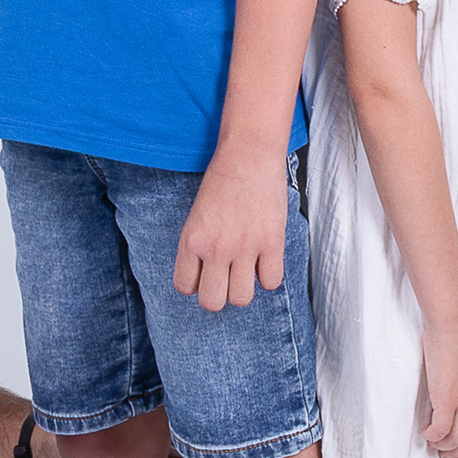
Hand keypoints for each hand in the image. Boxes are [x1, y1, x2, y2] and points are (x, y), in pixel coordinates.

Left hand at [173, 142, 289, 310]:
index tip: (205, 274)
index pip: (185, 287)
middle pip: (212, 302)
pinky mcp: (271, 242)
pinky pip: (271, 282)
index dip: (196, 284)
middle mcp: (215, 248)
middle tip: (226, 278)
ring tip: (247, 270)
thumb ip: (200, 245)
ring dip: (244, 288)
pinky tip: (266, 259)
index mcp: (191, 240)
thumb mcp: (197, 215)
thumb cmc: (223, 180)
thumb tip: (207, 276)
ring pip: (241, 299)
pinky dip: (269, 275)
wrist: (249, 154)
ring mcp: (244, 247)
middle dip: (219, 294)